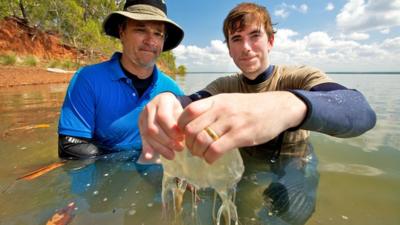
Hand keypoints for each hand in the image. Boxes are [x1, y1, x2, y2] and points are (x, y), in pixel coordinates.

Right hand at [139, 92, 184, 161]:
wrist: (168, 104)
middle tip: (179, 148)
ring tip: (172, 155)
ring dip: (160, 148)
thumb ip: (181, 123)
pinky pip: (142, 138)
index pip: (163, 117)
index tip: (181, 138)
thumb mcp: (182, 112)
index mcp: (163, 100)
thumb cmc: (178, 110)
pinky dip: (146, 149)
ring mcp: (143, 116)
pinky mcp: (140, 125)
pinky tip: (150, 157)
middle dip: (167, 141)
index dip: (171, 130)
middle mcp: (150, 106)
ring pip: (148, 135)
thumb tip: (182, 139)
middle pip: (153, 128)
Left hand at [178, 91, 306, 163]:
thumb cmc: (252, 106)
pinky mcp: (241, 136)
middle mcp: (221, 110)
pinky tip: (212, 159)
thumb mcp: (229, 101)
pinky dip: (209, 158)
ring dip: (198, 152)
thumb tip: (193, 124)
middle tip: (194, 149)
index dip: (181, 126)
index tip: (185, 135)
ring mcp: (231, 122)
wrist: (278, 107)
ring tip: (203, 154)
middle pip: (191, 129)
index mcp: (217, 100)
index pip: (189, 111)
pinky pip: (216, 149)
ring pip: (202, 140)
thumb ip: (213, 110)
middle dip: (189, 143)